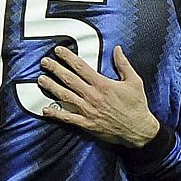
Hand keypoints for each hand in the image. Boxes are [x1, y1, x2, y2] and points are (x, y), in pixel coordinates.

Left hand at [39, 46, 159, 147]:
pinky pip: (68, 118)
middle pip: (69, 79)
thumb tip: (117, 49)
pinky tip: (46, 109)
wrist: (140, 131)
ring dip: (52, 87)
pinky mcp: (87, 124)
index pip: (81, 67)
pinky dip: (56, 114)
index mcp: (103, 85)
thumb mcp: (134, 82)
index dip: (67, 57)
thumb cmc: (138, 106)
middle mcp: (93, 96)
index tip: (58, 51)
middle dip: (55, 69)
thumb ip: (123, 64)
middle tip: (44, 62)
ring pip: (65, 96)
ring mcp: (88, 111)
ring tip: (41, 79)